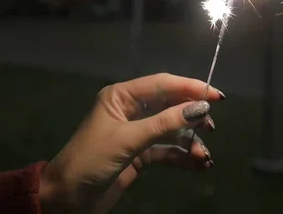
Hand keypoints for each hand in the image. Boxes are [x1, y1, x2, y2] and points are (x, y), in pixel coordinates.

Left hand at [39, 73, 224, 213]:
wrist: (67, 199)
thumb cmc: (91, 160)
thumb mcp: (128, 140)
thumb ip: (164, 123)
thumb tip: (200, 107)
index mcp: (121, 97)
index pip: (162, 84)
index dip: (190, 88)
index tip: (216, 96)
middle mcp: (131, 110)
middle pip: (169, 105)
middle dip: (192, 115)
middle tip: (211, 126)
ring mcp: (136, 133)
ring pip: (171, 130)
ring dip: (190, 141)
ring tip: (204, 154)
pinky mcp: (140, 154)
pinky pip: (167, 150)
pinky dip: (183, 156)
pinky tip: (200, 164)